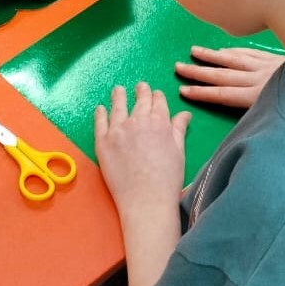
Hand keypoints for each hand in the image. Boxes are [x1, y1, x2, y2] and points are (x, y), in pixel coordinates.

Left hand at [94, 84, 189, 211]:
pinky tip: (100, 108)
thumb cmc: (167, 179)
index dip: (156, 97)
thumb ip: (178, 130)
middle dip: (141, 91)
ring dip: (119, 96)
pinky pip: (100, 122)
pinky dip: (100, 113)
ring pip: (118, 106)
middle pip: (139, 100)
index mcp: (159, 122)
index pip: (158, 102)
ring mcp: (118, 130)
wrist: (146, 199)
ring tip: (118, 90)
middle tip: (140, 86)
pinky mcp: (102, 141)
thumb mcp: (179, 151)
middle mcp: (138, 121)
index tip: (154, 94)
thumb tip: (184, 114)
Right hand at [176, 46, 284, 110]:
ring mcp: (266, 66)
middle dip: (198, 72)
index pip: (222, 94)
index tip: (183, 90)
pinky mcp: (274, 59)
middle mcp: (257, 79)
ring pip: (233, 59)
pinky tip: (225, 50)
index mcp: (257, 97)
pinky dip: (235, 50)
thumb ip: (259, 120)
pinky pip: (250, 52)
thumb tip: (241, 128)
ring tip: (193, 51)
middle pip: (222, 75)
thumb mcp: (282, 120)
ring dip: (211, 56)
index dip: (201, 93)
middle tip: (178, 67)